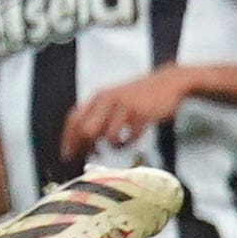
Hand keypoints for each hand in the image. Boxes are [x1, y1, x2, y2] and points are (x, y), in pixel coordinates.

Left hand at [61, 65, 207, 160]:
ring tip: (118, 145)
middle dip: (87, 147)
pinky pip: (130, 137)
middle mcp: (108, 100)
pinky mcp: (142, 114)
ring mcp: (125, 107)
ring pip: (109, 137)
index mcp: (99, 97)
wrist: (169, 82)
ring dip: (112, 146)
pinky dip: (130, 143)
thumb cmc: (140, 94)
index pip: (74, 120)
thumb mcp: (115, 97)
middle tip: (92, 155)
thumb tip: (85, 138)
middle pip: (87, 131)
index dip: (68, 140)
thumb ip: (99, 112)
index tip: (68, 154)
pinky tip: (131, 139)